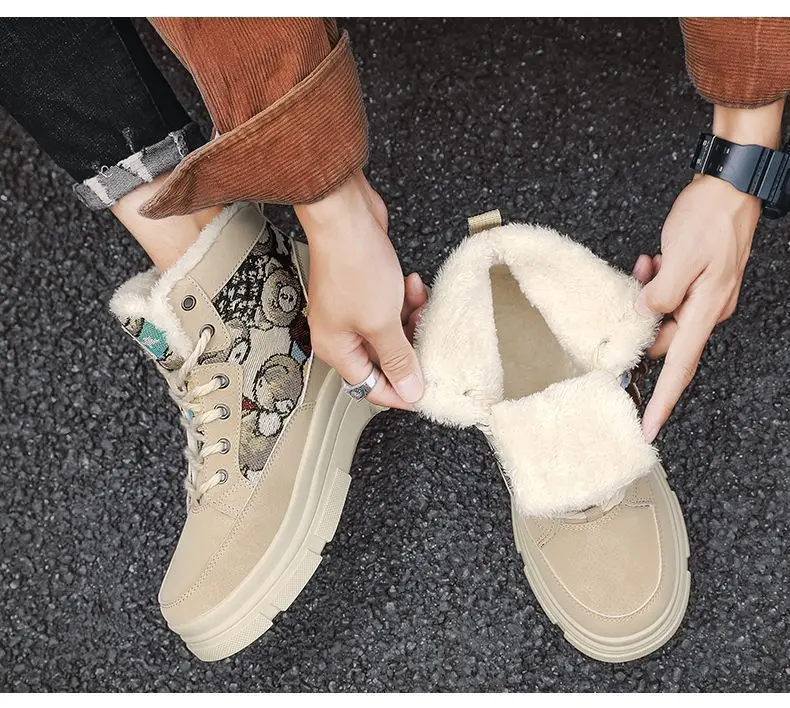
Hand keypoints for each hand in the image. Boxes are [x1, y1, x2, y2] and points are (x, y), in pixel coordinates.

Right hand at [294, 170, 426, 409]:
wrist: (345, 215)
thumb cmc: (352, 263)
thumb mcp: (382, 322)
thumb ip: (398, 359)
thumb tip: (408, 390)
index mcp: (337, 348)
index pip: (370, 386)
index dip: (399, 391)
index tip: (426, 391)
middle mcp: (341, 332)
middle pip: (383, 359)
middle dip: (410, 347)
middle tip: (430, 340)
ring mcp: (352, 310)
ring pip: (391, 330)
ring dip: (411, 319)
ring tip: (420, 304)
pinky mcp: (365, 289)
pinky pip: (391, 306)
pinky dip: (405, 298)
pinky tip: (410, 283)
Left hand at [632, 175, 758, 441]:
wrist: (730, 187)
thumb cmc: (708, 218)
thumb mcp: (677, 258)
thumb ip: (659, 295)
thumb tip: (645, 315)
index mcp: (705, 311)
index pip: (679, 368)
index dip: (662, 401)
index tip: (649, 428)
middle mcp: (708, 311)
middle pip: (664, 340)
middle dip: (643, 322)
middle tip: (638, 285)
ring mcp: (706, 298)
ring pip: (663, 315)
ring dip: (648, 296)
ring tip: (649, 263)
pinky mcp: (701, 284)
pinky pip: (670, 296)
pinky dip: (656, 284)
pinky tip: (653, 261)